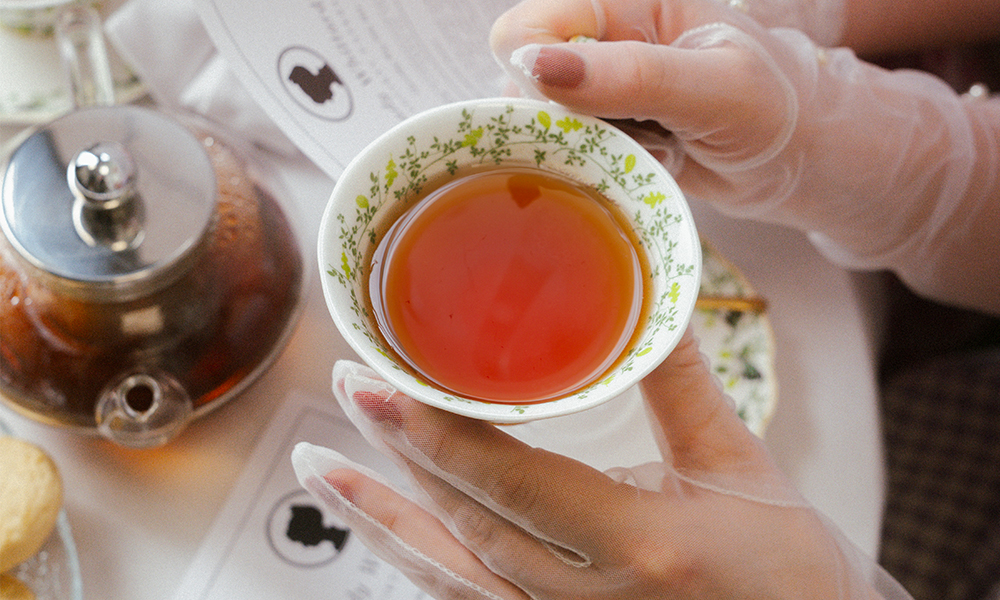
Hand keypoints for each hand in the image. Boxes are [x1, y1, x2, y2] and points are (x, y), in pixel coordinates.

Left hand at [292, 328, 904, 598]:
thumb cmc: (794, 574)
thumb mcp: (741, 467)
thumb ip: (678, 384)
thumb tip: (644, 299)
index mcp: (637, 545)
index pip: (504, 479)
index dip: (429, 430)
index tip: (374, 382)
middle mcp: (588, 599)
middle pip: (464, 519)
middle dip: (394, 455)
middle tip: (347, 390)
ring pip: (449, 573)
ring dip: (379, 518)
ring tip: (323, 473)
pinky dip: (419, 563)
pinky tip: (385, 536)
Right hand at [488, 0, 999, 314]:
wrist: (797, 160)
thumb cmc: (773, 107)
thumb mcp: (714, 87)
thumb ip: (630, 76)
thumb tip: (536, 65)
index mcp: (627, 2)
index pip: (528, 27)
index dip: (539, 71)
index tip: (583, 109)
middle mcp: (606, 39)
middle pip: (524, 78)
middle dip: (565, 117)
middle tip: (630, 129)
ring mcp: (602, 88)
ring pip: (543, 120)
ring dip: (588, 146)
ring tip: (649, 144)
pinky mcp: (606, 129)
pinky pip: (570, 152)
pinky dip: (602, 165)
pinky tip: (649, 159)